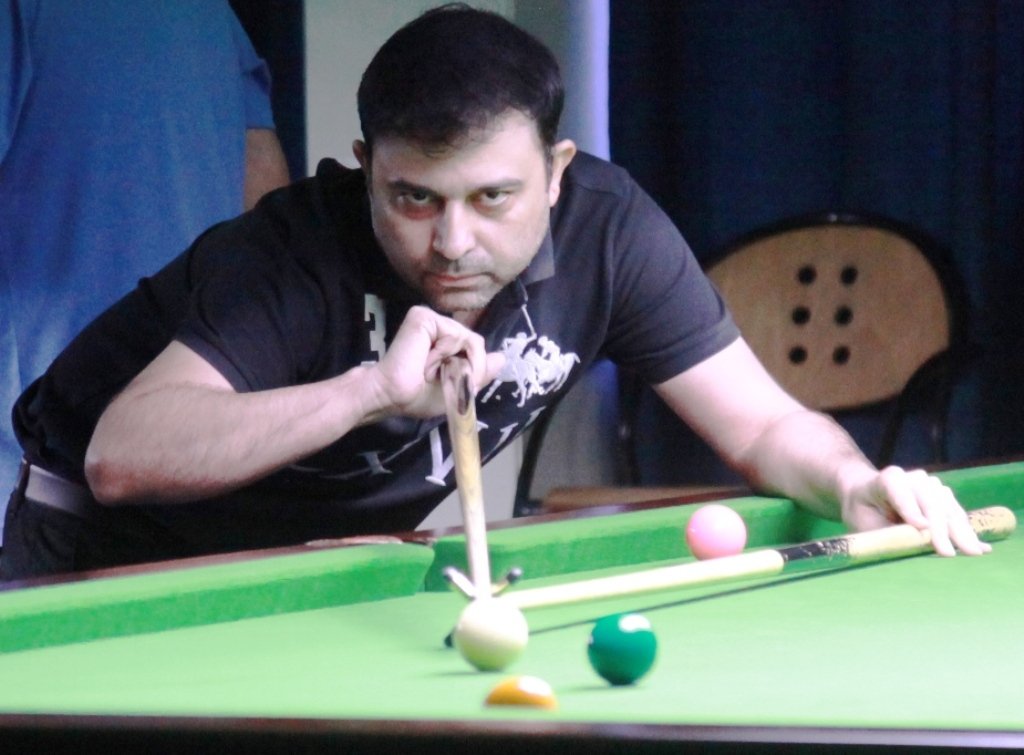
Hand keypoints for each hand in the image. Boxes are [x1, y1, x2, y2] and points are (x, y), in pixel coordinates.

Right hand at [365, 306, 504, 419]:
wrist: (392, 395)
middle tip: (446, 382)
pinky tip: (428, 362)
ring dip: (459, 365)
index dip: (474, 369)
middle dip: (470, 369)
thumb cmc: (418, 396)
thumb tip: (502, 358)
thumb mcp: (457, 388)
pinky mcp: (424, 317)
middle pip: (476, 344)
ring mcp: (433, 319)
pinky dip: (446, 354)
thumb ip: (479, 372)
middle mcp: (441, 328)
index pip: (475, 349)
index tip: (457, 385)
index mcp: (446, 343)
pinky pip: (456, 335)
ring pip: (471, 340)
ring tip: (432, 373)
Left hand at [840, 465, 990, 556]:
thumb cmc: (865, 514)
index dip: (910, 508)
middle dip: (941, 528)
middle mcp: (911, 478)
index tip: (921, 527)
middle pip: (929, 501)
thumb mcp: (866, 525)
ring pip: (948, 507)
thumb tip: (913, 549)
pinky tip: (981, 547)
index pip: (899, 491)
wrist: (866, 496)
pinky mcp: (943, 496)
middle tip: (948, 553)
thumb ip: (887, 533)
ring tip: (971, 553)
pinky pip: (956, 513)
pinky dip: (967, 531)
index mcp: (887, 480)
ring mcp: (930, 485)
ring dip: (960, 531)